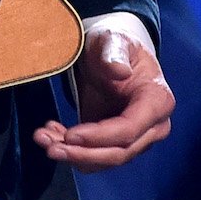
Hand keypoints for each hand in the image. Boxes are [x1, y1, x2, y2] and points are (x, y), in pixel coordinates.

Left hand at [33, 24, 174, 170]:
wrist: (110, 54)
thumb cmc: (115, 44)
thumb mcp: (113, 40)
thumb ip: (115, 53)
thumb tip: (120, 72)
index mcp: (158, 101)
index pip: (130, 129)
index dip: (100, 137)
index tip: (70, 135)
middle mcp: (152, 127)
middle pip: (119, 152)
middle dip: (83, 154)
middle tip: (50, 147)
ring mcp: (136, 138)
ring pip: (105, 159)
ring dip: (73, 155)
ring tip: (43, 138)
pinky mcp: (115, 142)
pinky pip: (95, 156)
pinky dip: (72, 151)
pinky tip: (51, 134)